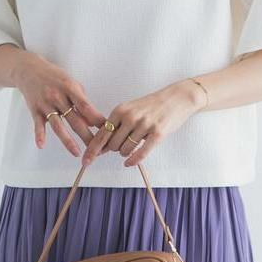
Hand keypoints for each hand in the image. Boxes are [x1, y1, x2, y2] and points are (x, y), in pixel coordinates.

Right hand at [11, 52, 106, 156]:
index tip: (105, 130)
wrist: (30, 69)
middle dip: (86, 135)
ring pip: (59, 126)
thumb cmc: (54, 76)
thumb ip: (80, 100)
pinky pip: (38, 124)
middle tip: (96, 148)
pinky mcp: (35, 109)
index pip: (86, 106)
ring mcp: (46, 104)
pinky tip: (42, 145)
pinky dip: (39, 135)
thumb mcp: (71, 82)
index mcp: (70, 88)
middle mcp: (58, 97)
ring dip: (68, 141)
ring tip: (77, 153)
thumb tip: (91, 120)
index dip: (96, 119)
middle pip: (75, 120)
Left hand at [81, 79, 204, 167]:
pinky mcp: (158, 133)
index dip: (93, 149)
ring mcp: (144, 125)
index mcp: (121, 110)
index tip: (85, 161)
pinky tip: (129, 163)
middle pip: (113, 145)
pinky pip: (141, 153)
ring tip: (134, 143)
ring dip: (126, 153)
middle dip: (115, 149)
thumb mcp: (130, 109)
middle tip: (123, 144)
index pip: (102, 134)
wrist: (176, 98)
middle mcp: (130, 117)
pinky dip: (133, 160)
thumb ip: (115, 126)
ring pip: (125, 150)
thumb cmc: (152, 105)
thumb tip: (100, 146)